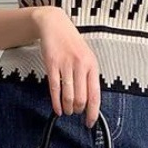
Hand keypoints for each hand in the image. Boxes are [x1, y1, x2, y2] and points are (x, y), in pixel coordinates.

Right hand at [36, 7, 100, 127]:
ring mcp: (66, 65)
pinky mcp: (52, 64)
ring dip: (68, 108)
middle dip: (78, 110)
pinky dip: (56, 102)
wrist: (55, 25)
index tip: (90, 122)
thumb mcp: (87, 58)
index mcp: (92, 65)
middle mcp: (81, 65)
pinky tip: (58, 109)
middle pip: (81, 98)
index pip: (95, 94)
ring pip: (68, 95)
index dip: (93, 111)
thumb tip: (91, 100)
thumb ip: (89, 77)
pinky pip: (55, 88)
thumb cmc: (72, 43)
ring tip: (67, 112)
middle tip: (76, 113)